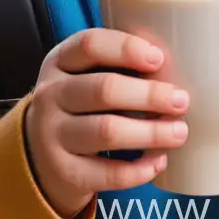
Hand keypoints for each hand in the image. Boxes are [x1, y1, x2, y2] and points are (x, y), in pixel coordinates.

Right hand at [24, 28, 190, 218]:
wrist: (37, 154)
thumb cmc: (77, 104)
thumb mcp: (81, 75)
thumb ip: (115, 64)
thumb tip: (175, 65)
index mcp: (59, 61)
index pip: (89, 45)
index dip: (126, 48)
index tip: (158, 58)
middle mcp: (50, 95)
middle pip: (103, 89)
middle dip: (148, 95)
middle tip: (181, 100)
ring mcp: (52, 136)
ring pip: (107, 131)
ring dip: (150, 132)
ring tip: (179, 132)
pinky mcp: (64, 173)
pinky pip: (106, 173)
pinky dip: (138, 170)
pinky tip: (159, 161)